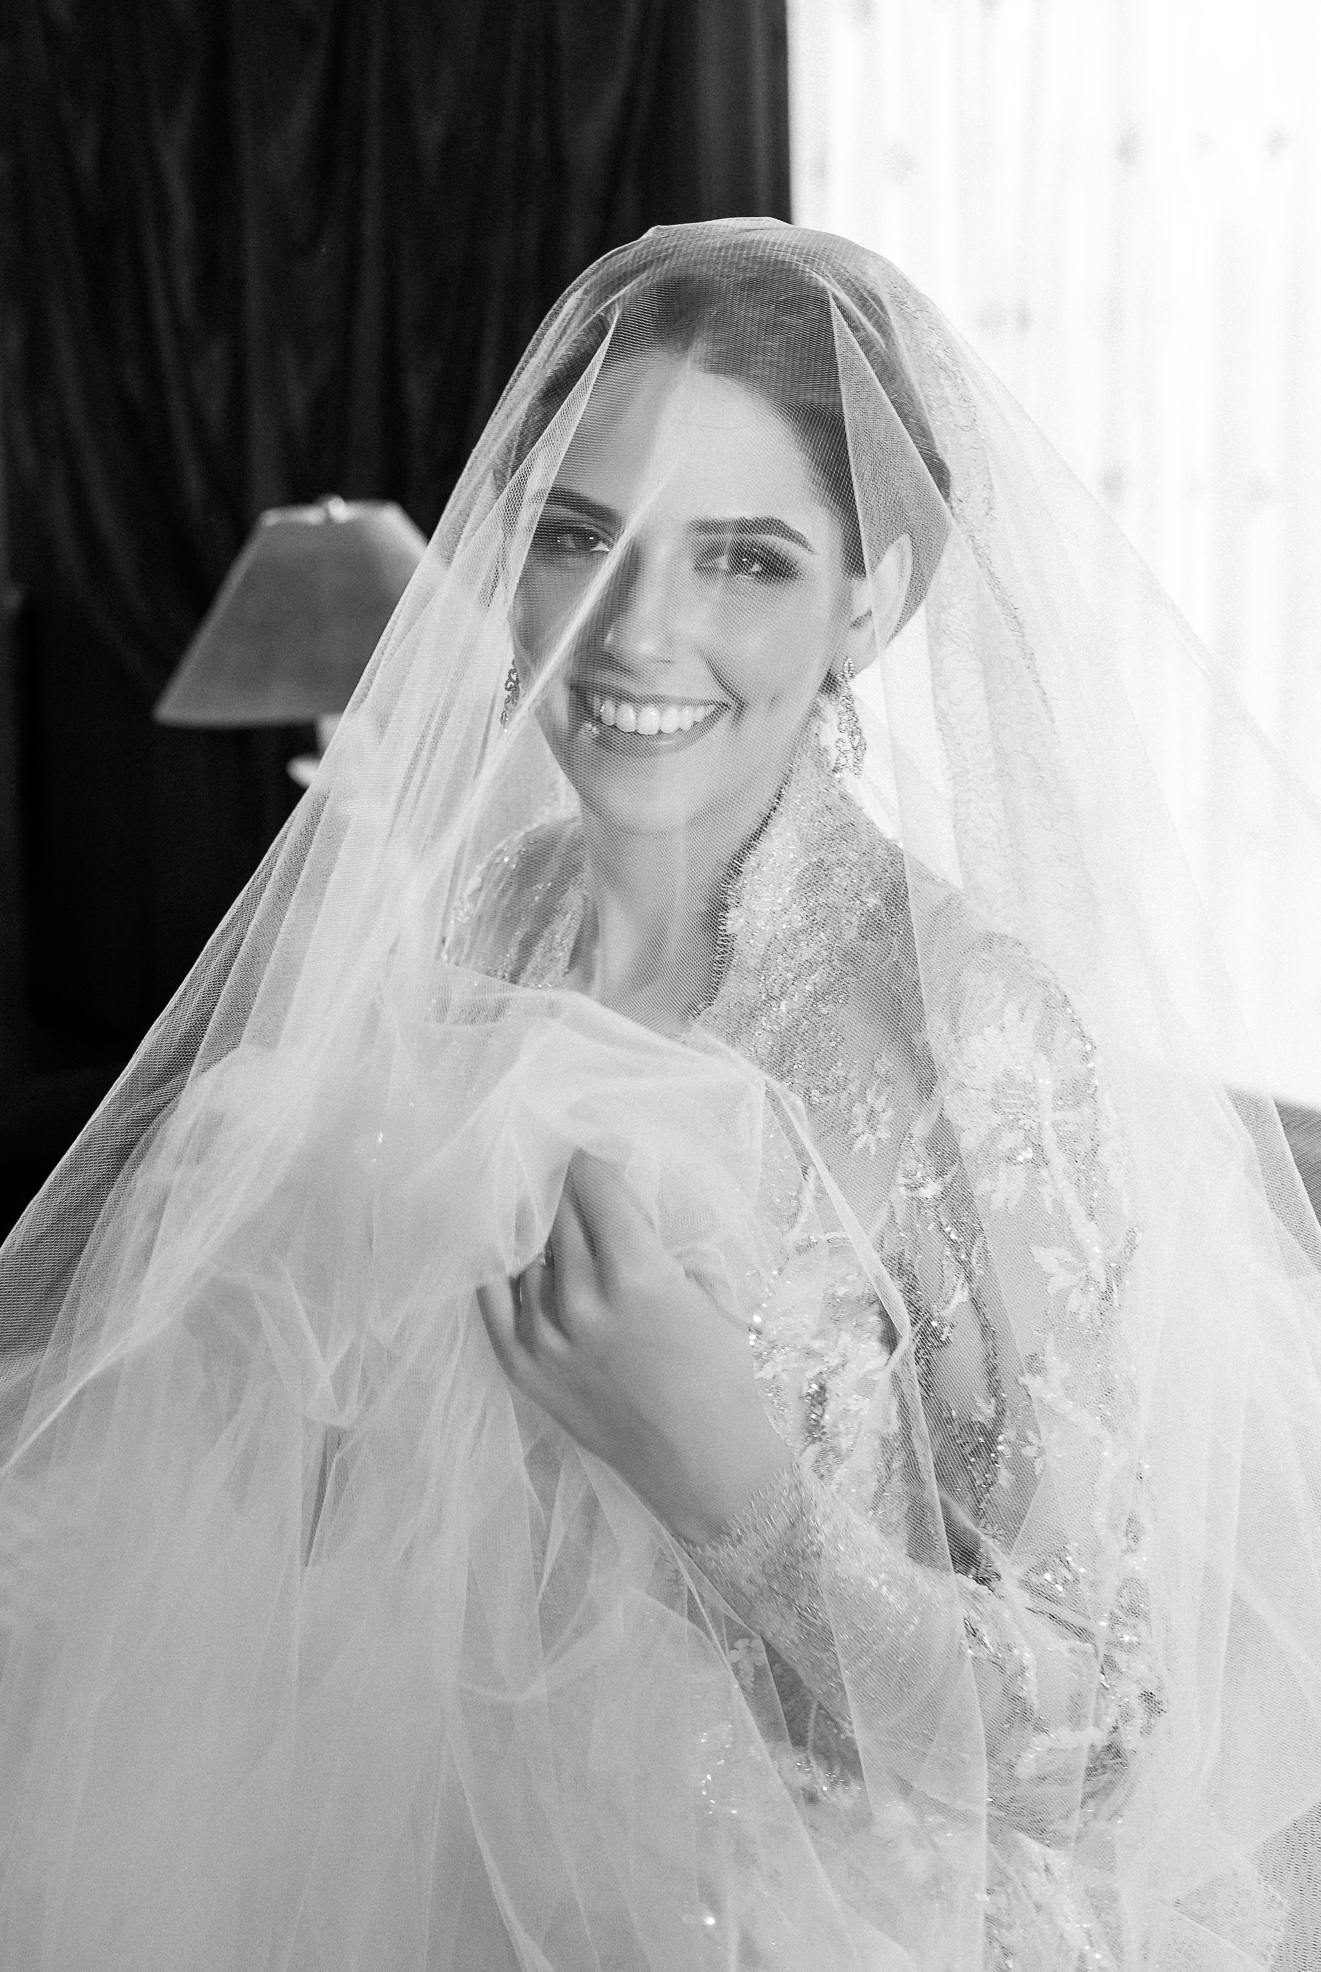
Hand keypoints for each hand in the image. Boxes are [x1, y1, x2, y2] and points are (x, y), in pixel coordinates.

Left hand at [476, 1151, 791, 1543]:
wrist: (704, 1463)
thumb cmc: (720, 1375)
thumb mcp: (706, 1290)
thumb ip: (657, 1241)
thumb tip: (622, 1198)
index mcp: (638, 1273)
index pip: (593, 1182)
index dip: (592, 1155)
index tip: (589, 1143)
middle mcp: (585, 1300)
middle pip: (557, 1210)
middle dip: (563, 1184)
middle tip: (563, 1166)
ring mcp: (547, 1336)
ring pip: (526, 1249)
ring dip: (536, 1224)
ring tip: (543, 1206)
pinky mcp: (524, 1368)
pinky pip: (493, 1299)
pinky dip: (499, 1266)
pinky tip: (504, 1244)